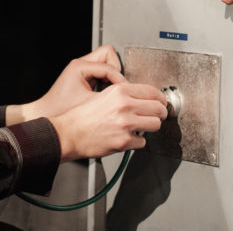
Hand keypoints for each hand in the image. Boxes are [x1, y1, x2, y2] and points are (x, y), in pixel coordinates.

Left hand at [7, 45, 125, 123]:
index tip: (123, 90)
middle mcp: (81, 64)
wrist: (46, 113)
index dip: (119, 78)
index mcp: (80, 66)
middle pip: (108, 54)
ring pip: (106, 61)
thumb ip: (108, 97)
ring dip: (112, 75)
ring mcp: (82, 68)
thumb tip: (124, 94)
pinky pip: (102, 71)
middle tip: (118, 86)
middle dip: (116, 70)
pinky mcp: (84, 75)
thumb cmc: (60, 109)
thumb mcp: (88, 104)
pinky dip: (107, 80)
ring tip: (112, 90)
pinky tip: (105, 93)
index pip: (109, 65)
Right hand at [49, 82, 166, 160]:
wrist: (70, 133)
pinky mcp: (124, 141)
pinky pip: (142, 142)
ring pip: (155, 125)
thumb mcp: (105, 95)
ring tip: (141, 127)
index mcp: (120, 91)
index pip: (153, 92)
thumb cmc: (85, 115)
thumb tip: (145, 98)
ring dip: (150, 127)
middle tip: (158, 116)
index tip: (162, 102)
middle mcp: (125, 105)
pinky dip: (137, 141)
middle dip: (161, 113)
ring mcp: (126, 124)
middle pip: (159, 108)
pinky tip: (126, 138)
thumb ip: (125, 94)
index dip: (161, 98)